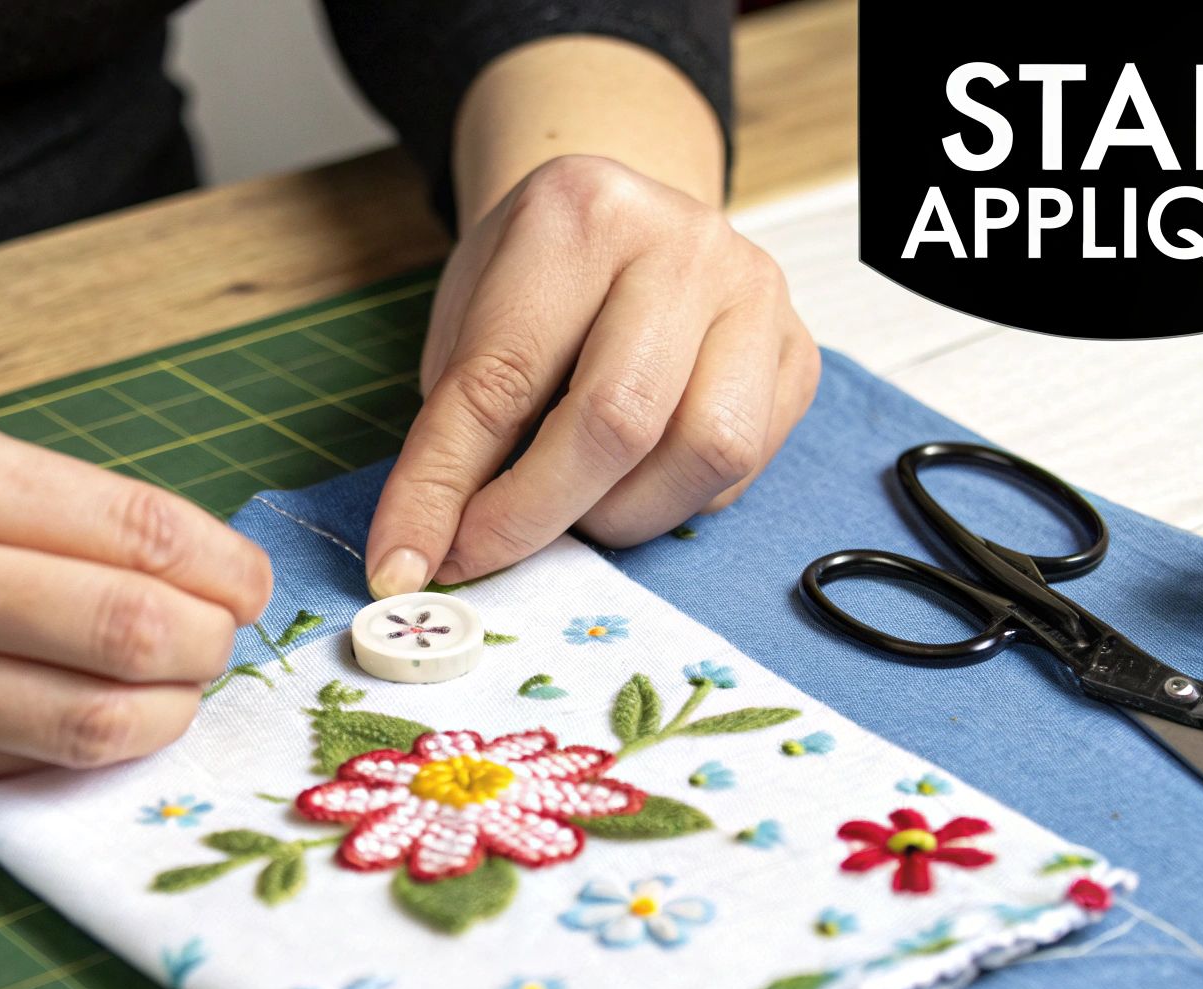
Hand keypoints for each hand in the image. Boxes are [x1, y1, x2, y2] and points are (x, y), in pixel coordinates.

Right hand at [0, 410, 271, 800]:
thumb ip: (63, 509)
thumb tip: (201, 575)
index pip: (138, 533)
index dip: (226, 567)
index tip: (248, 582)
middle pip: (130, 634)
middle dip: (210, 644)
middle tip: (215, 637)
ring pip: (90, 725)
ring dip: (165, 711)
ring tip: (168, 684)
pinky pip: (18, 765)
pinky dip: (76, 743)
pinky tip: (82, 710)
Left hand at [365, 155, 819, 595]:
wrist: (627, 229)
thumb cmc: (538, 285)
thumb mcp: (470, 327)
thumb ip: (455, 432)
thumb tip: (426, 555)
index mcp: (580, 212)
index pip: (502, 378)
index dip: (444, 488)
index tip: (405, 561)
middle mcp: (685, 244)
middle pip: (617, 421)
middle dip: (534, 515)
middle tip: (482, 554)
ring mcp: (756, 296)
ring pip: (704, 452)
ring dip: (620, 514)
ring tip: (572, 505)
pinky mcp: (797, 354)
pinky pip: (740, 469)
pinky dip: (672, 500)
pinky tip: (634, 475)